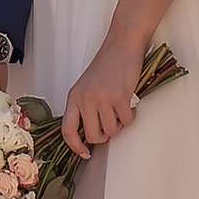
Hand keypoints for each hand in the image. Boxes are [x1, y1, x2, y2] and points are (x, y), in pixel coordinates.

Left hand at [62, 33, 146, 159]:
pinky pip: (126, 120)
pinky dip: (130, 116)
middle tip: (111, 125)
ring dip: (119, 124)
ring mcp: (102, 98)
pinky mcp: (120, 97)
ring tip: (120, 109)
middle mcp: (85, 99)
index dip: (75, 146)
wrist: (121, 46)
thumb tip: (89, 134)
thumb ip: (84, 107)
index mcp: (73, 97)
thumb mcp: (86, 87)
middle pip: (93, 136)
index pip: (67, 130)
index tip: (84, 152)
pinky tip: (129, 104)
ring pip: (112, 130)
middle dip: (105, 136)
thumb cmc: (106, 66)